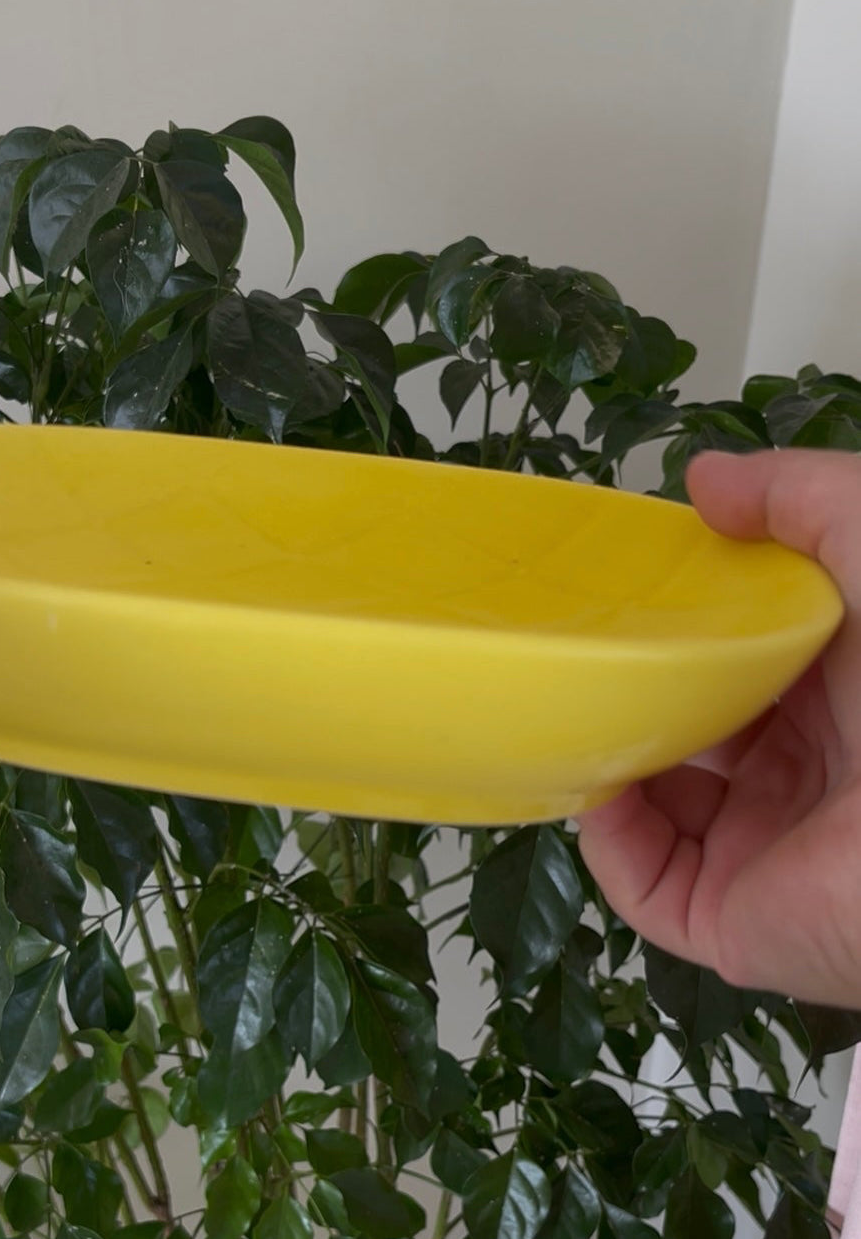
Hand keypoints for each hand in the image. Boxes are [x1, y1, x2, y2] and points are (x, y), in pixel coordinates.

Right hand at [579, 448, 860, 1007]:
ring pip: (653, 809)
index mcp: (835, 700)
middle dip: (628, 694)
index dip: (675, 630)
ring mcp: (765, 853)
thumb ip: (797, 494)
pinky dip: (602, 836)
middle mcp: (800, 778)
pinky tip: (592, 780)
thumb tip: (702, 481)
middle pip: (686, 735)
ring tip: (568, 714)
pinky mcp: (733, 922)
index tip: (619, 594)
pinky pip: (642, 883)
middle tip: (577, 653)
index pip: (734, 667)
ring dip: (603, 760)